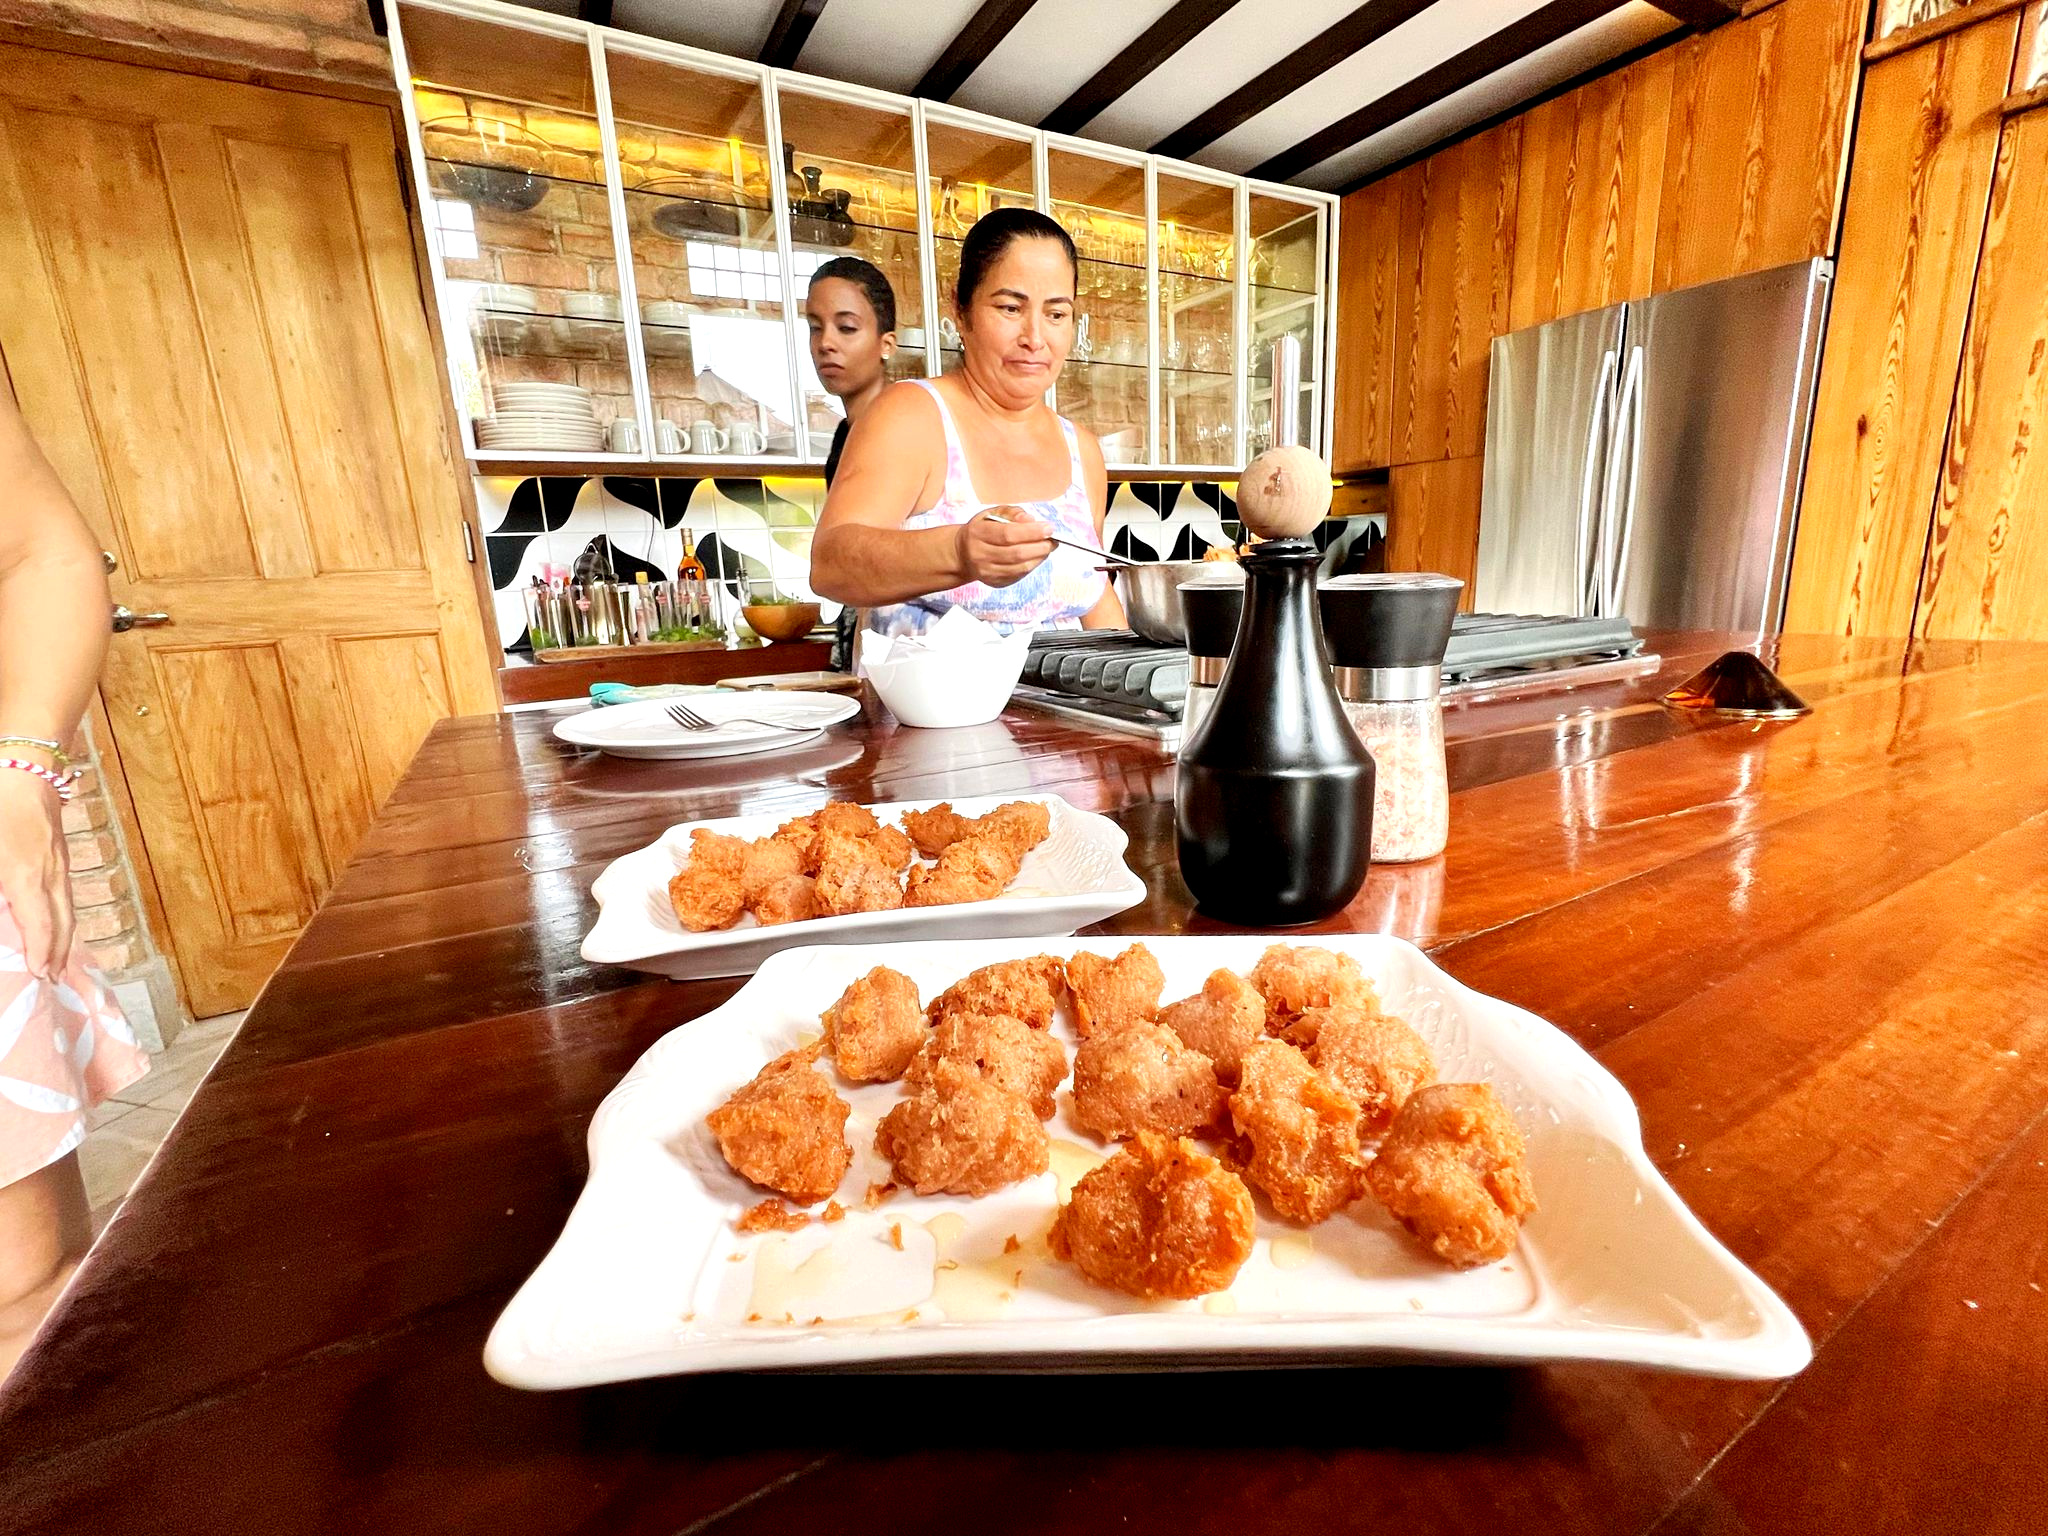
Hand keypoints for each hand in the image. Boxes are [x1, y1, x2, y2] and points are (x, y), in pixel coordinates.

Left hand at [0, 768, 69, 979]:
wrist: (26, 767)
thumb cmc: (0, 807)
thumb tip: (2, 909)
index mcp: (25, 876)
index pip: (40, 924)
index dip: (42, 952)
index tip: (41, 976)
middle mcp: (50, 875)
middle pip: (62, 923)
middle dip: (60, 954)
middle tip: (55, 981)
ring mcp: (60, 864)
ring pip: (68, 910)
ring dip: (66, 940)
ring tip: (61, 962)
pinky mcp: (61, 855)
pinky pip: (67, 896)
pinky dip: (66, 918)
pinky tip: (60, 924)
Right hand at [955, 508, 1054, 588]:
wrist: (962, 554)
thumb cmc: (981, 530)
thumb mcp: (991, 514)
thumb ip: (1012, 513)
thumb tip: (1030, 520)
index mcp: (978, 533)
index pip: (1008, 534)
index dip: (1031, 532)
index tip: (1049, 528)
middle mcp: (980, 555)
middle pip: (1016, 553)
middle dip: (1040, 547)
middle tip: (1053, 540)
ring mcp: (986, 572)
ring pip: (1020, 568)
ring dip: (1039, 558)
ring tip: (1047, 548)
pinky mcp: (994, 582)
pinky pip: (1018, 576)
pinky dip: (1032, 566)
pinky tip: (1036, 557)